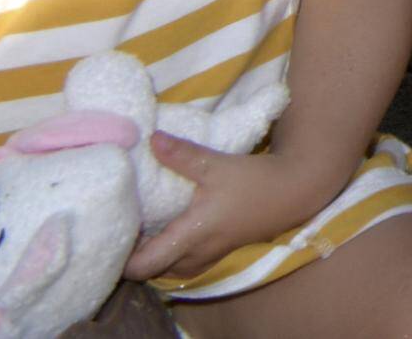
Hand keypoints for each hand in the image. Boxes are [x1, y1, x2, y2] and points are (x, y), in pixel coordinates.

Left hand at [134, 133, 346, 285]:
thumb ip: (182, 154)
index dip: (122, 258)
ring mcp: (210, 255)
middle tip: (125, 229)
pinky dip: (173, 253)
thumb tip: (150, 140)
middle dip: (135, 256)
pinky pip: (186, 262)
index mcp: (190, 236)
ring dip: (155, 255)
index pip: (142, 266)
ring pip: (169, 268)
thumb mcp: (217, 164)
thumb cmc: (256, 181)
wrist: (298, 190)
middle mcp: (196, 253)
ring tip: (145, 231)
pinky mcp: (222, 250)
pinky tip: (173, 231)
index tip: (113, 235)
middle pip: (151, 271)